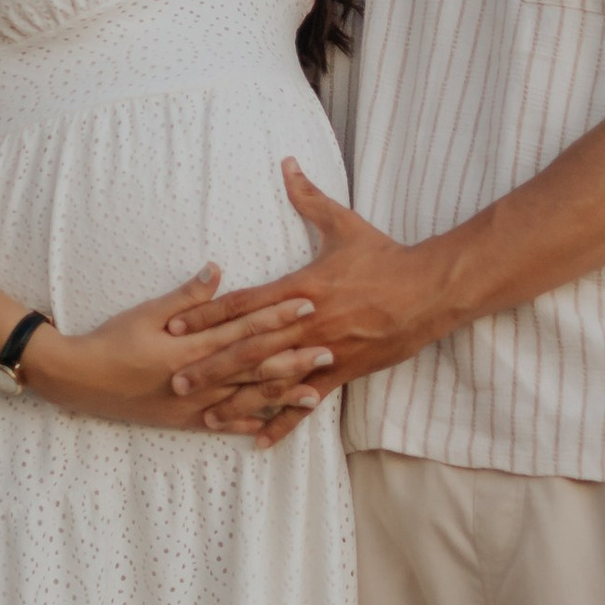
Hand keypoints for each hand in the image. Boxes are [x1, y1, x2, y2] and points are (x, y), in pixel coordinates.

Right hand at [20, 267, 333, 430]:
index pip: (243, 327)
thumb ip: (186, 296)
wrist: (79, 381)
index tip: (307, 304)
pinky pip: (225, 426)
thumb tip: (218, 269)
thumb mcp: (145, 312)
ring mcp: (194, 404)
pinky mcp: (185, 421)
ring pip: (247, 399)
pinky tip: (277, 427)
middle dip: (293, 357)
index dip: (277, 316)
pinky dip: (250, 425)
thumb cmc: (111, 340)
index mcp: (190, 346)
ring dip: (283, 395)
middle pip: (254, 366)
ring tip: (317, 392)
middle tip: (330, 350)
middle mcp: (197, 378)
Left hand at [168, 166, 450, 445]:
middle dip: (210, 366)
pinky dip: (282, 422)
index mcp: (301, 288)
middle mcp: (308, 324)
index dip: (207, 315)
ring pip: (272, 380)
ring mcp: (324, 352)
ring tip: (205, 416)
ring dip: (237, 400)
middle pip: (248, 348)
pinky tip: (259, 440)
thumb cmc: (385, 257)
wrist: (429, 291)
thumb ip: (309, 198)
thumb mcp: (345, 224)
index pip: (244, 304)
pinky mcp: (342, 373)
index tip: (175, 326)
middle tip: (174, 381)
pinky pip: (306, 403)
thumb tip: (287, 163)